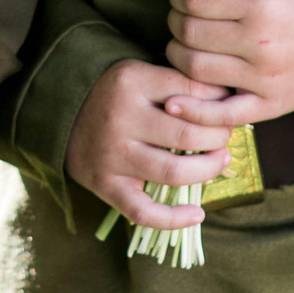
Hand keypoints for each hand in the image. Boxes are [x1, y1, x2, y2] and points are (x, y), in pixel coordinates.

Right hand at [64, 57, 233, 229]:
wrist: (63, 114)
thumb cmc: (116, 95)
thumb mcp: (143, 73)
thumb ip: (181, 82)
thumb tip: (230, 97)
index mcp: (131, 81)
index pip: (193, 93)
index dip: (220, 103)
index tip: (227, 109)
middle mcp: (120, 117)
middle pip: (189, 134)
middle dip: (219, 137)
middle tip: (224, 137)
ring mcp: (112, 154)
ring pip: (174, 172)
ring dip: (208, 170)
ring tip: (220, 161)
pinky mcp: (105, 184)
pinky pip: (143, 211)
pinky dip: (173, 219)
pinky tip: (197, 214)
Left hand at [166, 0, 293, 120]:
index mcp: (261, 4)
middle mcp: (259, 42)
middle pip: (189, 32)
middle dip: (174, 21)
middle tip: (179, 18)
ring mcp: (263, 78)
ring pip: (195, 69)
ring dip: (177, 54)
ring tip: (183, 46)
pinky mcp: (270, 106)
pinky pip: (223, 114)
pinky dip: (193, 110)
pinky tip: (172, 101)